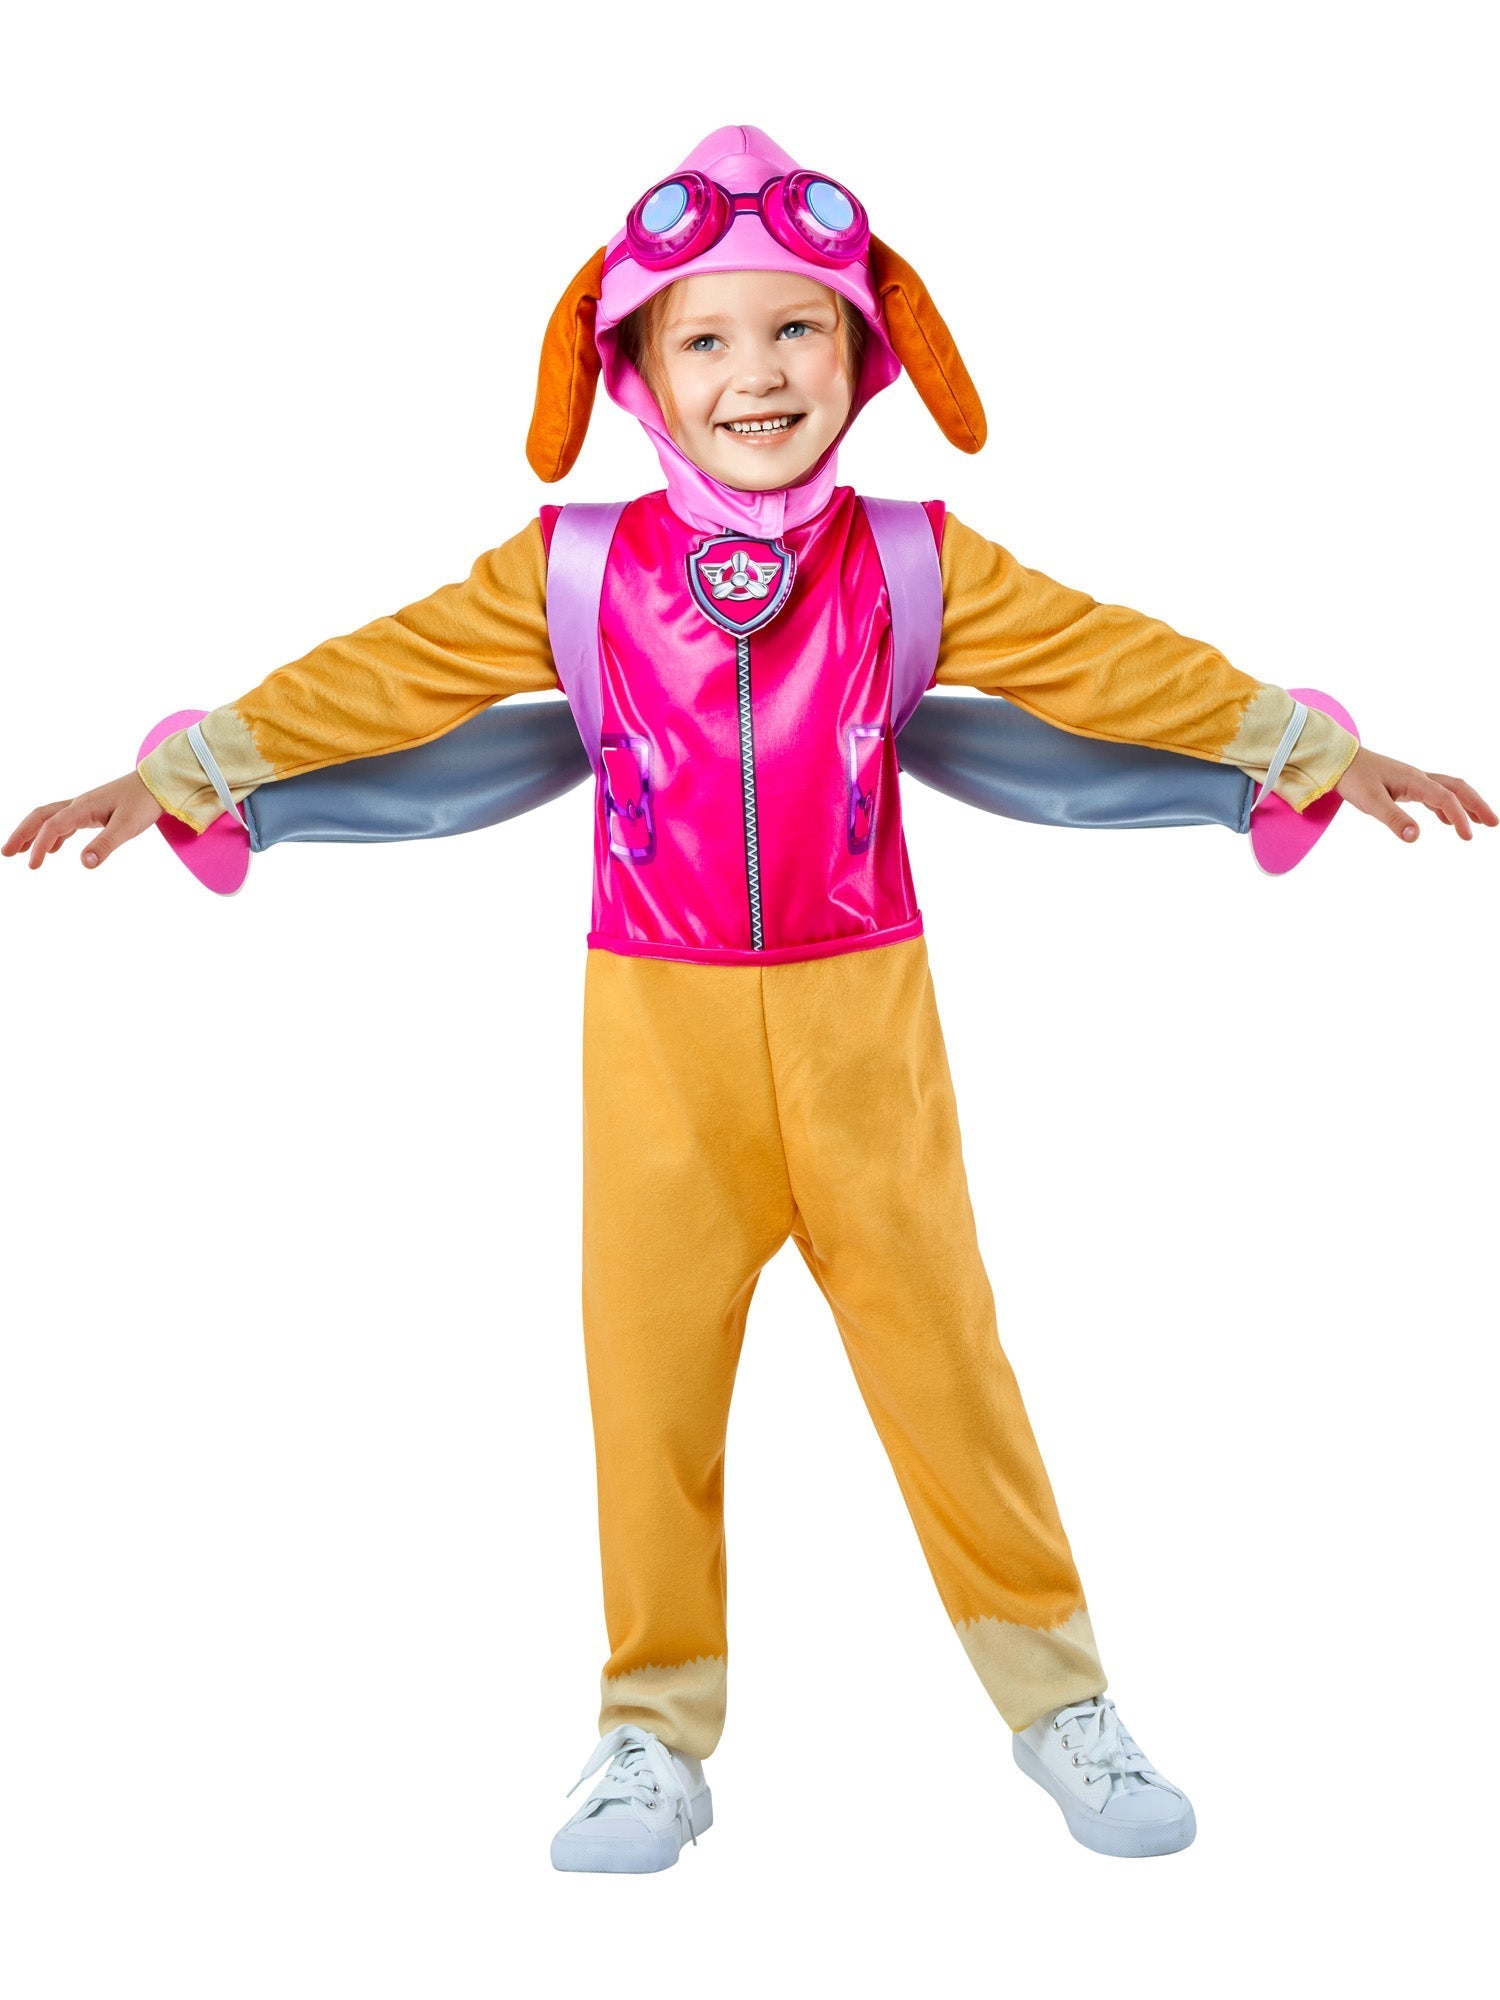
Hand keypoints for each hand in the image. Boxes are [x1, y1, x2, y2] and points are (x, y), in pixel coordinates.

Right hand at [3, 772, 164, 870]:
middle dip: (22, 834)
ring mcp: (85, 806)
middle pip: (41, 817)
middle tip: (6, 852)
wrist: (159, 784)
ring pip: (50, 818)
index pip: (53, 826)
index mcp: (83, 807)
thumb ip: (106, 845)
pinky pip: (65, 821)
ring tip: (20, 852)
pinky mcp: (93, 810)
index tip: (33, 866)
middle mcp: (79, 804)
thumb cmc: (144, 803)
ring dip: (34, 833)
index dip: (40, 846)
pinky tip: (55, 849)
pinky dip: (54, 834)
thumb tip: (84, 864)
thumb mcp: (127, 826)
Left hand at [1334, 747, 1495, 842]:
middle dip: (1477, 805)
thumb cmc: (1353, 779)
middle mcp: (1418, 778)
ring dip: (1465, 805)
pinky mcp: (1405, 783)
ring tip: (1479, 823)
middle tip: (1493, 823)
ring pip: (1448, 789)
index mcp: (1414, 781)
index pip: (1446, 799)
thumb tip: (1416, 837)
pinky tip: (1446, 820)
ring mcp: (1413, 779)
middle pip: (1457, 788)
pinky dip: (1445, 806)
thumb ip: (1394, 819)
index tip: (1467, 837)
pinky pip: (1433, 793)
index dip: (1460, 817)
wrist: (1338, 760)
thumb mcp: (1371, 802)